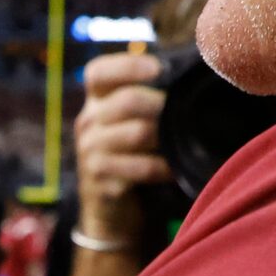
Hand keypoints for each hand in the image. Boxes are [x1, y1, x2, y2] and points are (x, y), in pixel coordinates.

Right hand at [72, 51, 169, 244]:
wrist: (110, 210)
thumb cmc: (130, 156)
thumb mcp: (128, 123)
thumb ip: (145, 99)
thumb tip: (188, 74)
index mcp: (95, 102)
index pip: (98, 72)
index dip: (127, 65)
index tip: (157, 68)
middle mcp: (88, 123)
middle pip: (128, 101)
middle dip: (162, 105)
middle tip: (184, 113)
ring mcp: (91, 153)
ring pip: (139, 133)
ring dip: (167, 138)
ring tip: (182, 142)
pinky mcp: (101, 181)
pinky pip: (143, 168)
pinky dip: (165, 168)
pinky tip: (174, 170)